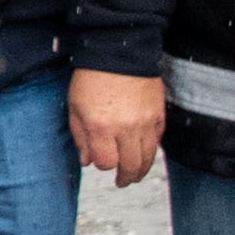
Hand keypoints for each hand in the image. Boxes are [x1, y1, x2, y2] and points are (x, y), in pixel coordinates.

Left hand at [66, 68, 164, 186]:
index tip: (100, 162)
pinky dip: (152, 150)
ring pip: (148, 157)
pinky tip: (144, 152)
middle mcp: (126, 127)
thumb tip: (87, 161)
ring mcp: (145, 122)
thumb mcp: (75, 107)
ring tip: (134, 175)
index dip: (102, 166)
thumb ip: (80, 137)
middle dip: (125, 177)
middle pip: (130, 165)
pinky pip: (158, 141)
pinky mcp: (159, 114)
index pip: (106, 163)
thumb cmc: (92, 77)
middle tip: (122, 181)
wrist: (118, 52)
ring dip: (141, 170)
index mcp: (101, 126)